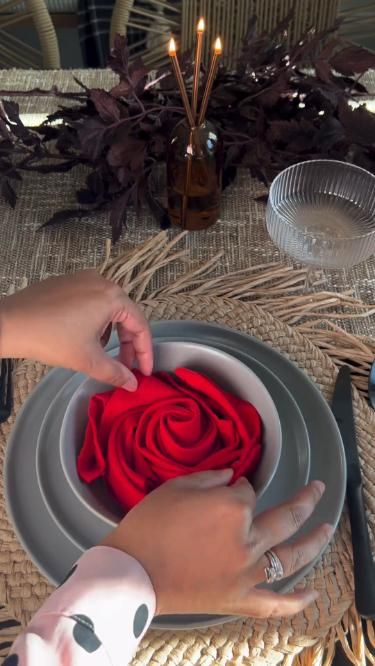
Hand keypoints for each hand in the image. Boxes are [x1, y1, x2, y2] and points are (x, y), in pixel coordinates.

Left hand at [0, 270, 151, 389]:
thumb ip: (116, 373)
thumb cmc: (50, 338)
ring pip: (109, 309)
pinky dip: (96, 321)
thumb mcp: (88, 360)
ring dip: (112, 333)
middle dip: (127, 344)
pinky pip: (91, 302)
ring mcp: (83, 279)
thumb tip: (133, 384)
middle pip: (126, 316)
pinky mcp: (67, 282)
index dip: (145, 352)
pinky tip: (85, 338)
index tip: (143, 372)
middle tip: (126, 366)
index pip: (140, 326)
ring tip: (102, 355)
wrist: (9, 324)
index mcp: (113, 297)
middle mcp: (102, 282)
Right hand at [102, 471, 331, 616]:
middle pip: (285, 516)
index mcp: (232, 507)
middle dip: (304, 500)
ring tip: (327, 527)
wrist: (130, 572)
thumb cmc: (148, 525)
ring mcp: (246, 572)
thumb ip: (210, 477)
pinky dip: (297, 600)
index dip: (236, 488)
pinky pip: (275, 602)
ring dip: (314, 540)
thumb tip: (231, 476)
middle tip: (317, 489)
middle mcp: (247, 538)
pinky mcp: (239, 598)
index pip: (247, 491)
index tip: (224, 490)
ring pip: (290, 555)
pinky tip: (314, 591)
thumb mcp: (175, 487)